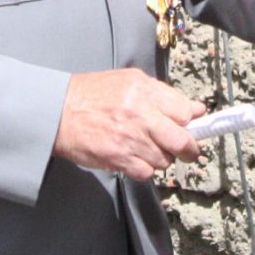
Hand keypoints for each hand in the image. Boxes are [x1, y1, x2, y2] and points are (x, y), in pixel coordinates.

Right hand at [53, 69, 204, 180]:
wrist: (58, 112)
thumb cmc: (92, 94)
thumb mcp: (129, 81)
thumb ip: (163, 94)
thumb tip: (195, 109)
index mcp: (144, 91)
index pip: (185, 111)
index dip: (190, 121)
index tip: (191, 126)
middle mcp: (140, 114)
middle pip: (181, 141)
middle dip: (189, 149)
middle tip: (187, 151)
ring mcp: (129, 139)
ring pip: (165, 160)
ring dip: (161, 158)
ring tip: (148, 148)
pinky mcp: (118, 159)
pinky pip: (147, 172)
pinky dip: (145, 169)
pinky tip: (135, 157)